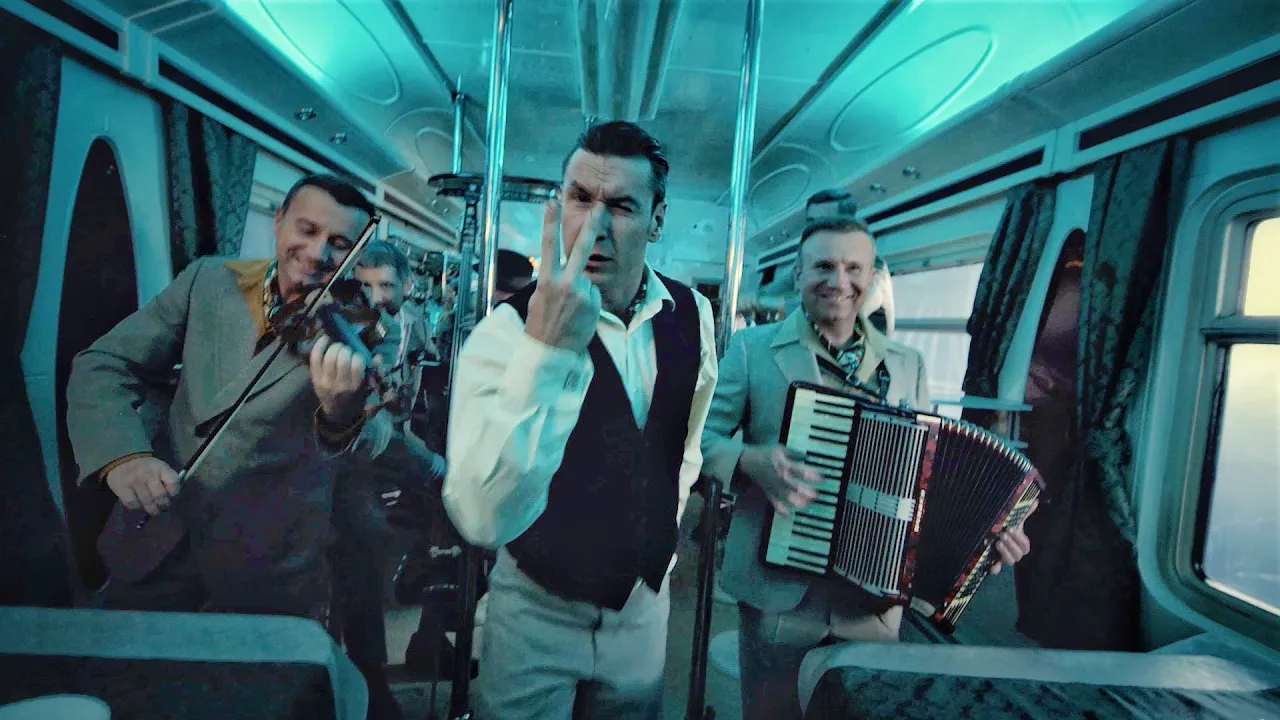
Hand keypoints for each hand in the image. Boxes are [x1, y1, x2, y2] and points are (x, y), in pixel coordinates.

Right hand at [106, 456, 180, 515]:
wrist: (124, 459)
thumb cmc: (147, 467)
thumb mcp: (161, 468)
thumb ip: (168, 480)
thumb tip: (173, 498)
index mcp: (161, 468)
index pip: (173, 482)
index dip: (175, 493)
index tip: (172, 497)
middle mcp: (148, 474)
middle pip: (160, 496)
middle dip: (163, 505)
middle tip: (162, 507)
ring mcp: (134, 481)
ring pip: (147, 502)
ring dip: (152, 510)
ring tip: (153, 511)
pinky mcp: (121, 488)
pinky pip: (132, 504)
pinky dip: (137, 508)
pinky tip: (140, 506)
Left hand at [310, 334, 368, 425]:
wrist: (336, 412)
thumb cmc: (354, 398)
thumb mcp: (366, 388)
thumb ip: (372, 372)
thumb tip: (378, 356)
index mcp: (355, 386)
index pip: (357, 364)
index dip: (357, 355)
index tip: (357, 355)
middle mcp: (340, 385)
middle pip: (342, 358)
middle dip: (345, 349)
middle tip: (346, 349)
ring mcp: (325, 382)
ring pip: (329, 356)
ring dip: (335, 347)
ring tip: (337, 347)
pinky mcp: (314, 378)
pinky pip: (315, 357)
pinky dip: (320, 345)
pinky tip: (325, 338)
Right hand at [523, 198, 602, 352]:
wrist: (551, 352)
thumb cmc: (541, 324)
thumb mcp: (539, 298)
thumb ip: (551, 280)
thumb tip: (563, 271)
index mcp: (547, 281)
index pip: (548, 246)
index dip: (550, 223)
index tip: (552, 202)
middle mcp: (566, 284)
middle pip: (581, 248)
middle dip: (592, 225)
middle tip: (601, 206)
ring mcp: (583, 294)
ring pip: (586, 280)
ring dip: (581, 290)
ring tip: (569, 310)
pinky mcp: (595, 303)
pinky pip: (593, 294)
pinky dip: (588, 301)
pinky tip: (579, 315)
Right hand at [737, 444, 822, 515]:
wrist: (748, 460)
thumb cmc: (766, 453)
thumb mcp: (780, 449)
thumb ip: (795, 453)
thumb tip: (808, 457)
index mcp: (782, 463)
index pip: (797, 469)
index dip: (809, 474)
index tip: (820, 478)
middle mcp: (778, 476)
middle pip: (791, 484)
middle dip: (802, 490)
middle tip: (815, 495)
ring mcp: (772, 485)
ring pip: (783, 495)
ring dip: (794, 500)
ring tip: (805, 505)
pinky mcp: (768, 492)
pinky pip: (773, 502)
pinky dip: (780, 509)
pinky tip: (788, 515)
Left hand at [991, 497, 1037, 574]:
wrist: (990, 532)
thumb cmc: (1005, 527)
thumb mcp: (1013, 519)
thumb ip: (1023, 512)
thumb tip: (1035, 501)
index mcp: (1020, 544)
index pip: (1025, 546)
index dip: (1019, 539)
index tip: (1012, 529)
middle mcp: (1014, 552)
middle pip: (1019, 555)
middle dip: (1011, 544)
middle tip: (1002, 534)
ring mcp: (1004, 558)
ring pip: (1010, 562)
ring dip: (1005, 553)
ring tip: (997, 543)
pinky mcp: (994, 562)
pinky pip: (997, 569)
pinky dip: (995, 569)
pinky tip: (992, 567)